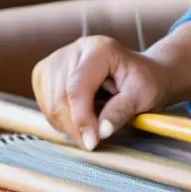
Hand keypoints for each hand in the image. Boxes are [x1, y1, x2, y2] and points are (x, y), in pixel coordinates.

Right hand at [31, 35, 166, 150]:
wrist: (141, 74)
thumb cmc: (145, 83)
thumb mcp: (143, 96)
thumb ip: (122, 111)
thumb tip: (101, 131)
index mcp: (100, 49)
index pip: (78, 87)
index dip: (82, 118)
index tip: (92, 142)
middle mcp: (75, 49)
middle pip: (60, 96)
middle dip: (75, 126)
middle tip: (94, 140)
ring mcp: (57, 60)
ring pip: (49, 104)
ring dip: (68, 125)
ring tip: (93, 123)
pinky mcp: (46, 73)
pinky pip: (45, 106)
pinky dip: (61, 120)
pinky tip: (81, 116)